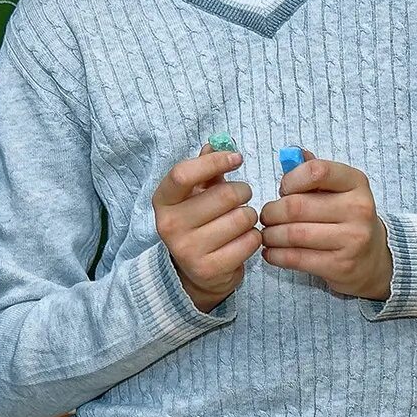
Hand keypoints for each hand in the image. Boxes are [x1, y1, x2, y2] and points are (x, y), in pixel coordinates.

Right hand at [152, 148, 260, 311]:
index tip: (237, 159)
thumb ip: (205, 169)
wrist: (195, 272)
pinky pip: (250, 241)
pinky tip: (242, 240)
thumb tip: (216, 144)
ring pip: (242, 218)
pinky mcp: (209, 269)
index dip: (215, 162)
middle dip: (243, 192)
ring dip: (250, 217)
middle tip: (241, 198)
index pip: (183, 174)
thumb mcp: (195, 195)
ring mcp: (187, 250)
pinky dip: (254, 238)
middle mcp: (169, 225)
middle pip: (224, 195)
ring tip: (240, 222)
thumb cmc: (198, 223)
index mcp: (163, 201)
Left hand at [259, 156, 393, 299]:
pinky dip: (275, 255)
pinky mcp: (341, 265)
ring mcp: (352, 239)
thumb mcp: (338, 189)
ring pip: (293, 234)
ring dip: (270, 235)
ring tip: (267, 234)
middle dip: (271, 212)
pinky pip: (296, 258)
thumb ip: (313, 172)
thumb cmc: (346, 217)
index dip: (290, 180)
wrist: (374, 258)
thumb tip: (291, 155)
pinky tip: (271, 252)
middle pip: (296, 207)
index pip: (317, 171)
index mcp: (356, 183)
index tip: (283, 190)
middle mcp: (358, 209)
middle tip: (266, 217)